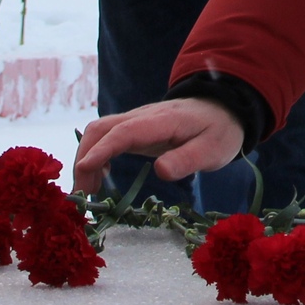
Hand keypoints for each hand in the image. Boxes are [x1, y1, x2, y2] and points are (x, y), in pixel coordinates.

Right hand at [73, 99, 243, 192]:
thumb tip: (160, 172)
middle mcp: (143, 116)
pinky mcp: (134, 129)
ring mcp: (136, 120)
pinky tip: (98, 179)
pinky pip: (106, 138)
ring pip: (99, 132)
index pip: (124, 132)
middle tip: (82, 195)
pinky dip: (95, 157)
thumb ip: (187, 159)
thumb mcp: (213, 150)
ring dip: (86, 159)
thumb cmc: (219, 131)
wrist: (222, 109)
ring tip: (87, 193)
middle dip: (84, 159)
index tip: (84, 170)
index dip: (102, 150)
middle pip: (101, 129)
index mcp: (162, 120)